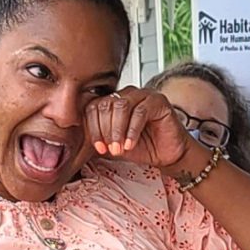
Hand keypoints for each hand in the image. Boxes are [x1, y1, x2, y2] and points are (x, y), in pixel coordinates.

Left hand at [82, 87, 205, 173]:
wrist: (168, 154)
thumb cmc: (143, 147)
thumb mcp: (115, 144)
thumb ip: (100, 137)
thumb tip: (81, 140)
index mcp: (114, 101)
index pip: (94, 106)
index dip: (93, 128)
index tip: (99, 148)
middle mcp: (127, 94)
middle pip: (105, 105)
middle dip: (104, 130)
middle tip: (110, 149)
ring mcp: (143, 94)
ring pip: (121, 106)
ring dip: (117, 130)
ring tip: (119, 148)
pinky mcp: (158, 100)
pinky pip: (140, 111)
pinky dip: (132, 130)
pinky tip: (131, 144)